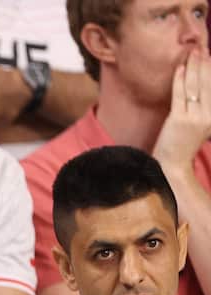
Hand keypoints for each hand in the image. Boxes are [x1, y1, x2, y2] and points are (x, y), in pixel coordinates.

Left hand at [154, 50, 210, 177]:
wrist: (173, 162)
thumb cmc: (187, 141)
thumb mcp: (204, 123)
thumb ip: (206, 105)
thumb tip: (204, 83)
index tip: (210, 54)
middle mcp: (209, 115)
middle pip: (207, 83)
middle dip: (205, 63)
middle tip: (202, 47)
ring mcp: (194, 117)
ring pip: (194, 87)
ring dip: (193, 67)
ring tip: (192, 53)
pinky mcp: (178, 119)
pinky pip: (179, 95)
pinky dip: (179, 79)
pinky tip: (179, 68)